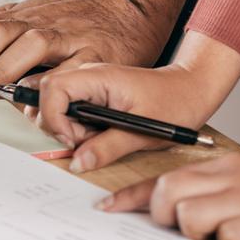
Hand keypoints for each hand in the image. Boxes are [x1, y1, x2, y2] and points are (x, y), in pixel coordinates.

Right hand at [29, 30, 239, 170]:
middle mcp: (87, 77)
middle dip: (60, 128)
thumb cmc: (176, 103)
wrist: (193, 89)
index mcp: (98, 77)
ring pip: (55, 108)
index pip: (52, 89)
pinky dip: (77, 128)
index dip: (53, 118)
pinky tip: (99, 133)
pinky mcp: (91, 95)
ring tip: (98, 137)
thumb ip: (107, 148)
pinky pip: (69, 111)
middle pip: (47, 100)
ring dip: (69, 130)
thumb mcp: (143, 132)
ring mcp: (88, 85)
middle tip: (88, 142)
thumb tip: (78, 163)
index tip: (73, 140)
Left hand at [96, 131, 239, 239]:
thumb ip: (215, 187)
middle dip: (164, 216)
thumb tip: (178, 207)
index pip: (160, 178)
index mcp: (222, 168)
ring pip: (188, 217)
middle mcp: (228, 181)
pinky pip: (227, 239)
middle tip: (186, 228)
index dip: (128, 197)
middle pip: (166, 195)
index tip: (105, 209)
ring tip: (228, 234)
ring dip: (197, 232)